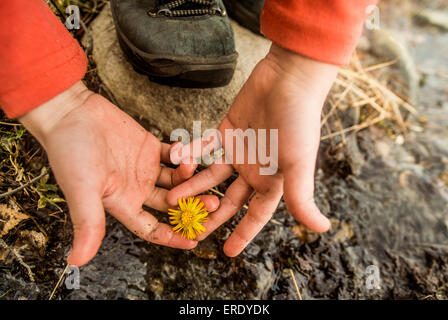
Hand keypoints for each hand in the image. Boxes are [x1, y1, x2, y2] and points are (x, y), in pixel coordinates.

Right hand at [19, 81, 218, 265]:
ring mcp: (145, 168)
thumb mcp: (81, 190)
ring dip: (191, 179)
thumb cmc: (70, 152)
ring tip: (206, 174)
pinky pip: (173, 155)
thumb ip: (87, 223)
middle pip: (171, 205)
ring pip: (176, 180)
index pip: (152, 229)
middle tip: (213, 204)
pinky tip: (194, 154)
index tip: (194, 241)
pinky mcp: (149, 146)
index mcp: (122, 203)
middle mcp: (137, 189)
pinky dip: (184, 155)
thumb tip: (76, 261)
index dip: (172, 237)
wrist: (71, 113)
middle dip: (192, 206)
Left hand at [168, 44, 337, 256]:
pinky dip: (191, 154)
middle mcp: (255, 170)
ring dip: (193, 187)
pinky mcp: (226, 131)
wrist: (288, 79)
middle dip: (210, 216)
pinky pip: (205, 148)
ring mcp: (239, 151)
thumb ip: (302, 197)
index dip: (243, 234)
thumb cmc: (299, 121)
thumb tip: (322, 229)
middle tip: (190, 231)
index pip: (256, 215)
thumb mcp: (299, 163)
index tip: (227, 253)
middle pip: (229, 200)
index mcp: (273, 181)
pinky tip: (175, 162)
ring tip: (172, 200)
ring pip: (212, 177)